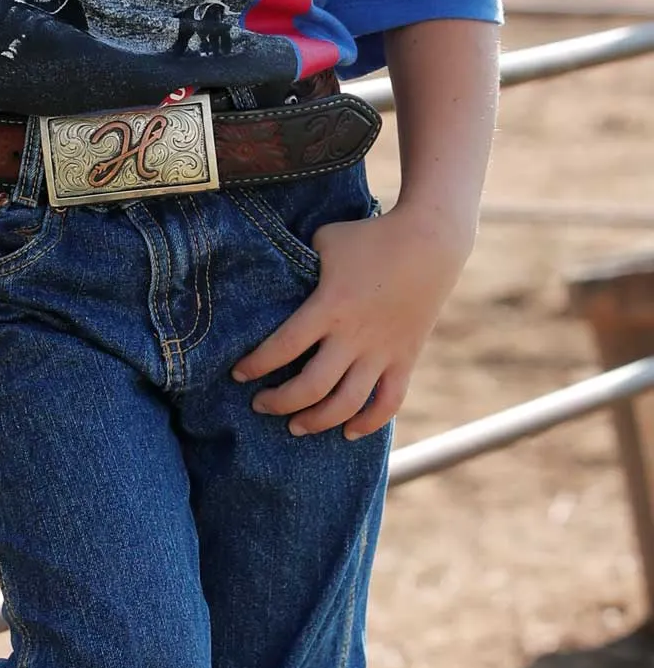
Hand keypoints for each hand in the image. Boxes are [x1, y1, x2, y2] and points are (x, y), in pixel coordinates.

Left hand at [230, 203, 473, 439]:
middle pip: (311, 387)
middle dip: (279, 403)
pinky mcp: (405, 359)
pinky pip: (389, 403)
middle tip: (260, 405)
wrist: (429, 242)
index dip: (256, 365)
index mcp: (329, 306)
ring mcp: (382, 351)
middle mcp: (354, 335)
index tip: (238, 374)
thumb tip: (273, 276)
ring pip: (347, 404)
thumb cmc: (369, 236)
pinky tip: (348, 432)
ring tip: (296, 427)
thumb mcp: (325, 241)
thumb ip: (300, 264)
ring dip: (318, 421)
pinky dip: (368, 423)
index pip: (284, 346)